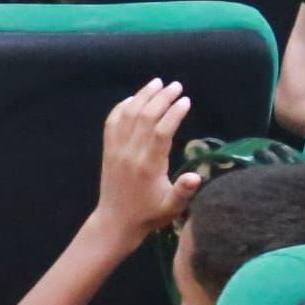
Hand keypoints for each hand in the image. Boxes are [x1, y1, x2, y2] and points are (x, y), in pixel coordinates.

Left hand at [89, 78, 200, 237]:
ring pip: (128, 115)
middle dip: (161, 98)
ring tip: (158, 83)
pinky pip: (112, 122)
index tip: (185, 101)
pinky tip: (133, 98)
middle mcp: (131, 153)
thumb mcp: (171, 207)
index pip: (162, 131)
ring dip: (143, 96)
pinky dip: (122, 107)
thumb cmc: (149, 214)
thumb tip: (197, 177)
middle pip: (145, 116)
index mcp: (148, 165)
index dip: (174, 113)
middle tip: (176, 86)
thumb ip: (184, 191)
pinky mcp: (108, 150)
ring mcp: (116, 149)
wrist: (116, 221)